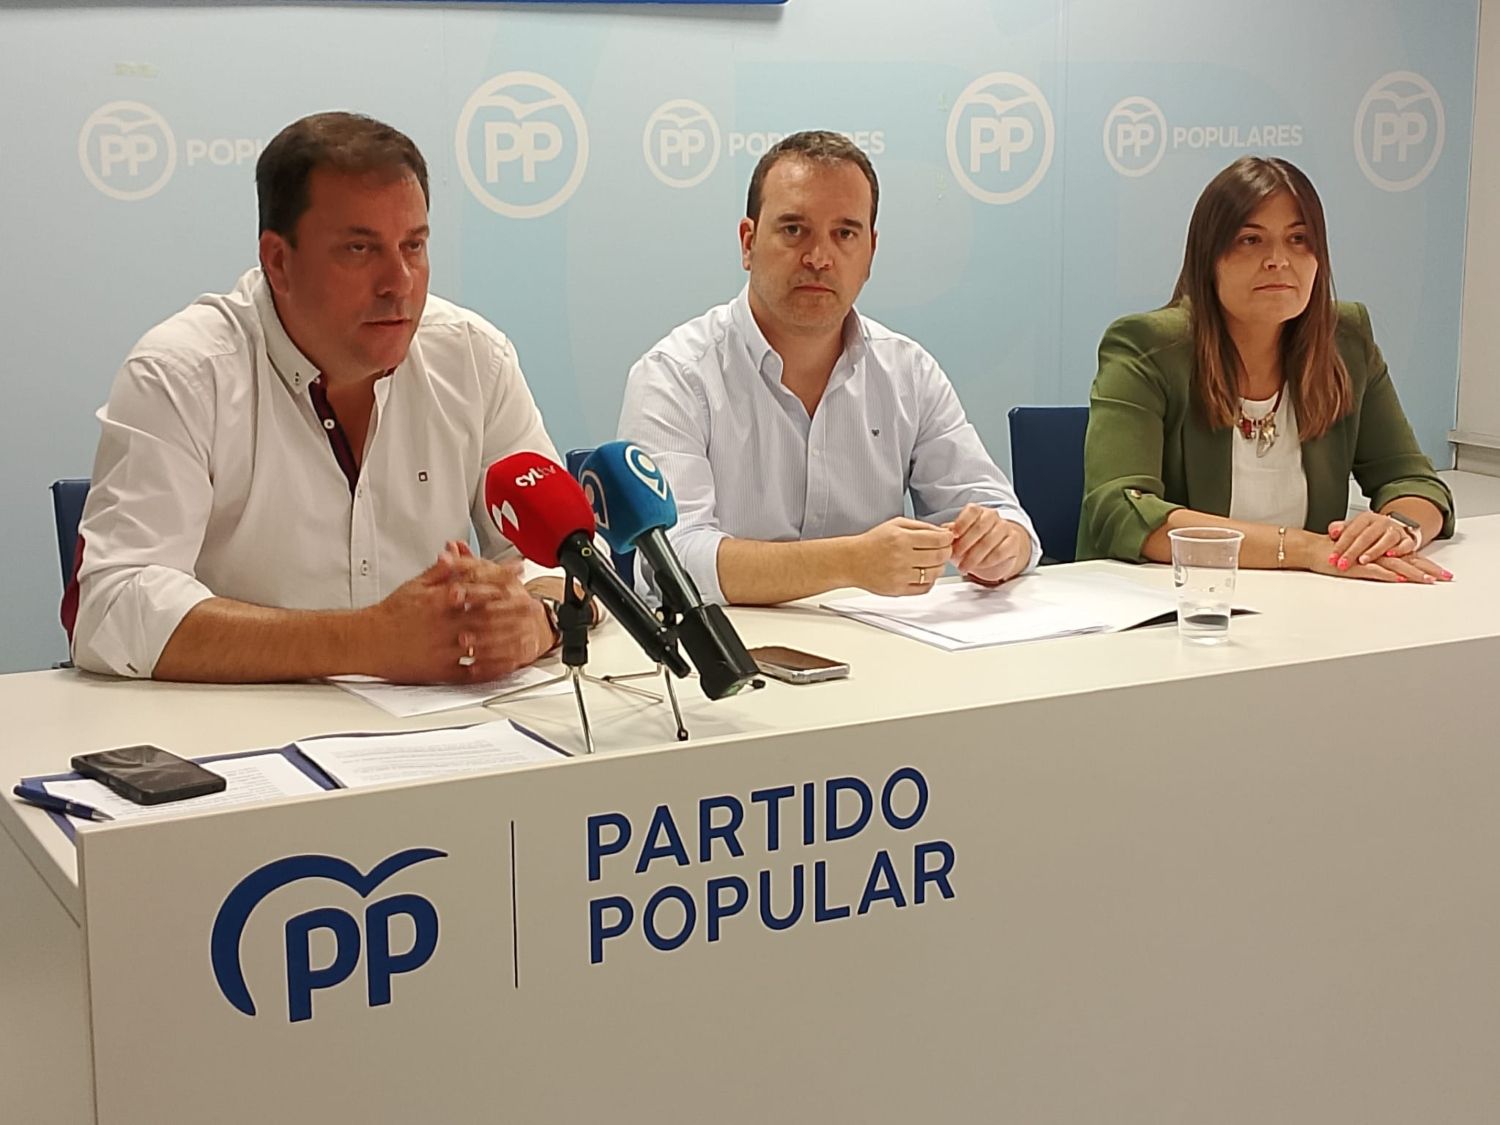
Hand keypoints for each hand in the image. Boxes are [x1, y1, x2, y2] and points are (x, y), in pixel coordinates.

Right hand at [364, 544, 551, 682]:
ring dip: (509, 639)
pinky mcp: (440, 671)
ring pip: (484, 644)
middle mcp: (443, 624)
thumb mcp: (415, 585)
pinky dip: (492, 668)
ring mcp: (443, 649)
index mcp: (439, 600)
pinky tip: (508, 664)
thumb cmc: (390, 613)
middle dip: (513, 609)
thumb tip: (457, 551)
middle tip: (534, 606)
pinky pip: (472, 672)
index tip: (519, 574)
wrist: (365, 641)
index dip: (501, 578)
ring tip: (529, 634)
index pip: (477, 586)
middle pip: (487, 615)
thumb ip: (441, 570)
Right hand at [847, 517, 952, 596]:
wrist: (852, 561)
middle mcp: (901, 558)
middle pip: (939, 556)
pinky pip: (925, 588)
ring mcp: (900, 576)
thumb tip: (944, 532)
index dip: (948, 538)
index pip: (938, 539)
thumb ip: (921, 526)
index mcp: (901, 538)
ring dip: (939, 567)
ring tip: (932, 561)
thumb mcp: (896, 524)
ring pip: (935, 573)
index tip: (947, 538)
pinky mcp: (898, 590)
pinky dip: (929, 581)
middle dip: (946, 551)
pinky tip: (923, 573)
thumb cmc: (873, 542)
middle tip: (943, 549)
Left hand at [944, 505, 1030, 584]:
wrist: (996, 554)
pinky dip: (987, 561)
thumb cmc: (973, 544)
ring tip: (963, 567)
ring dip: (974, 556)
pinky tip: (979, 567)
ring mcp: (1005, 528)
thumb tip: (943, 532)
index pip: (972, 511)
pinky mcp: (1013, 542)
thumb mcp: (959, 538)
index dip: (961, 523)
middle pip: (980, 527)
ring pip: (989, 541)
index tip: (953, 536)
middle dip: (965, 544)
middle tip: (954, 557)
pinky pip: (1000, 552)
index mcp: (978, 511)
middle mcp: (993, 516)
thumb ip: (951, 533)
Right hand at [1304, 534, 1449, 583]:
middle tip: (1445, 577)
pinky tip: (1399, 579)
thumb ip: (1375, 565)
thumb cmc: (1335, 554)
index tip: (1442, 573)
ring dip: (1413, 573)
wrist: (1313, 548)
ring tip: (1428, 580)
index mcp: (1381, 552)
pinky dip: (1387, 575)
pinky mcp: (1355, 565)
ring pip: (1395, 566)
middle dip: (1428, 570)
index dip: (1427, 565)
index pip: (1409, 558)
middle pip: (1409, 562)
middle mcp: (1378, 554)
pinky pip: (1374, 570)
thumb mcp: (1360, 559)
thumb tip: (1392, 575)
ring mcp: (1367, 559)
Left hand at [1327, 511, 1416, 566]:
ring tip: (1362, 560)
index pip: (1351, 531)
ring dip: (1373, 551)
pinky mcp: (1408, 540)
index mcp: (1366, 518)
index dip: (1340, 546)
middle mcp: (1382, 522)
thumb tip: (1332, 531)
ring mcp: (1396, 531)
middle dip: (1352, 552)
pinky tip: (1390, 555)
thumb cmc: (1370, 532)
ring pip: (1385, 539)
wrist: (1393, 529)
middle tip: (1342, 564)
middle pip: (1366, 537)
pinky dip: (1399, 549)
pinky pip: (1405, 544)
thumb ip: (1341, 529)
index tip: (1332, 558)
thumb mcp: (1354, 528)